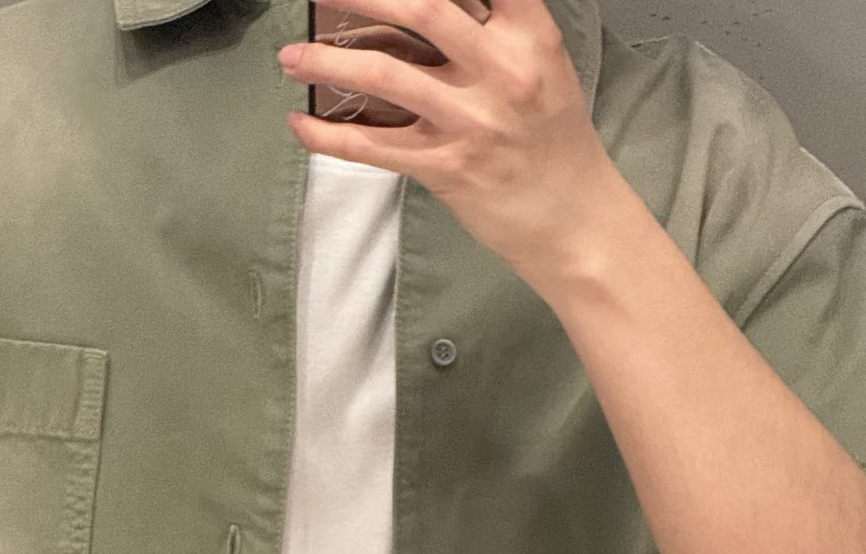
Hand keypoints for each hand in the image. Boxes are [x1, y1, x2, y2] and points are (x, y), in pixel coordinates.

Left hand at [278, 0, 627, 298]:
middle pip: (422, 7)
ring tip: (292, 56)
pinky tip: (301, 122)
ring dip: (327, 61)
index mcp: (528, 35)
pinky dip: (328, 136)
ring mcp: (470, 120)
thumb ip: (494, 32)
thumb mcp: (541, 66)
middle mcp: (499, 70)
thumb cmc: (555, 143)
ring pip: (384, 74)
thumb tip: (425, 14)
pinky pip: (373, 147)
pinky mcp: (446, 167)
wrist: (573, 219)